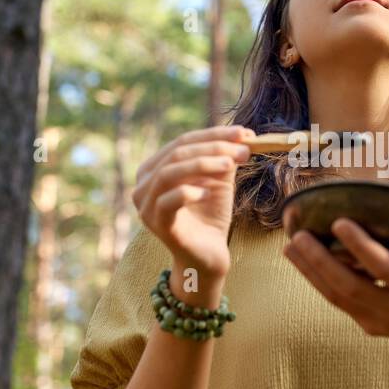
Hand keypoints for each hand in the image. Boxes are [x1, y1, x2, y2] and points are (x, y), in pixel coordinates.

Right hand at [130, 124, 254, 278]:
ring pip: (168, 173)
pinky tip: (207, 194)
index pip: (182, 141)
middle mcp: (143, 185)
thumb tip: (242, 135)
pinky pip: (168, 201)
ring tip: (230, 165)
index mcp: (154, 169)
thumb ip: (222, 158)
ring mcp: (146, 206)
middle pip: (176, 153)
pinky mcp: (157, 224)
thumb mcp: (218, 181)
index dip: (214, 134)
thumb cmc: (211, 215)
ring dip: (202, 164)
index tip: (245, 133)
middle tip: (243, 149)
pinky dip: (190, 193)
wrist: (209, 255)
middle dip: (212, 147)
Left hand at [281, 216, 388, 354]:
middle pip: (350, 288)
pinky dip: (317, 282)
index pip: (384, 269)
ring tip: (290, 247)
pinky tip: (302, 262)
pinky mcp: (369, 326)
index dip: (360, 247)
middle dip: (320, 262)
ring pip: (338, 298)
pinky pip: (338, 303)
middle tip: (298, 236)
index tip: (339, 222)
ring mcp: (379, 321)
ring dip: (310, 273)